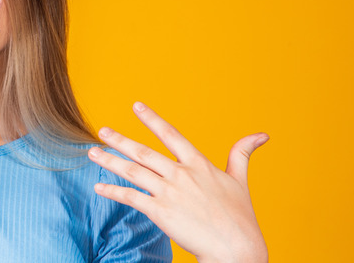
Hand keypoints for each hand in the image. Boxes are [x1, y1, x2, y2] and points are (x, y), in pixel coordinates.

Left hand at [87, 101, 268, 262]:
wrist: (236, 250)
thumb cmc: (240, 218)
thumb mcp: (241, 181)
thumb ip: (242, 154)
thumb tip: (261, 135)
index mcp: (199, 164)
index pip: (171, 134)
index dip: (152, 119)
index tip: (136, 106)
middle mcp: (181, 174)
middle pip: (144, 152)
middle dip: (120, 140)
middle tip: (102, 131)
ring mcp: (170, 192)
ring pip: (133, 171)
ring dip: (110, 161)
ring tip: (92, 153)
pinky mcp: (161, 212)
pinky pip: (131, 198)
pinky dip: (114, 191)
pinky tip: (99, 188)